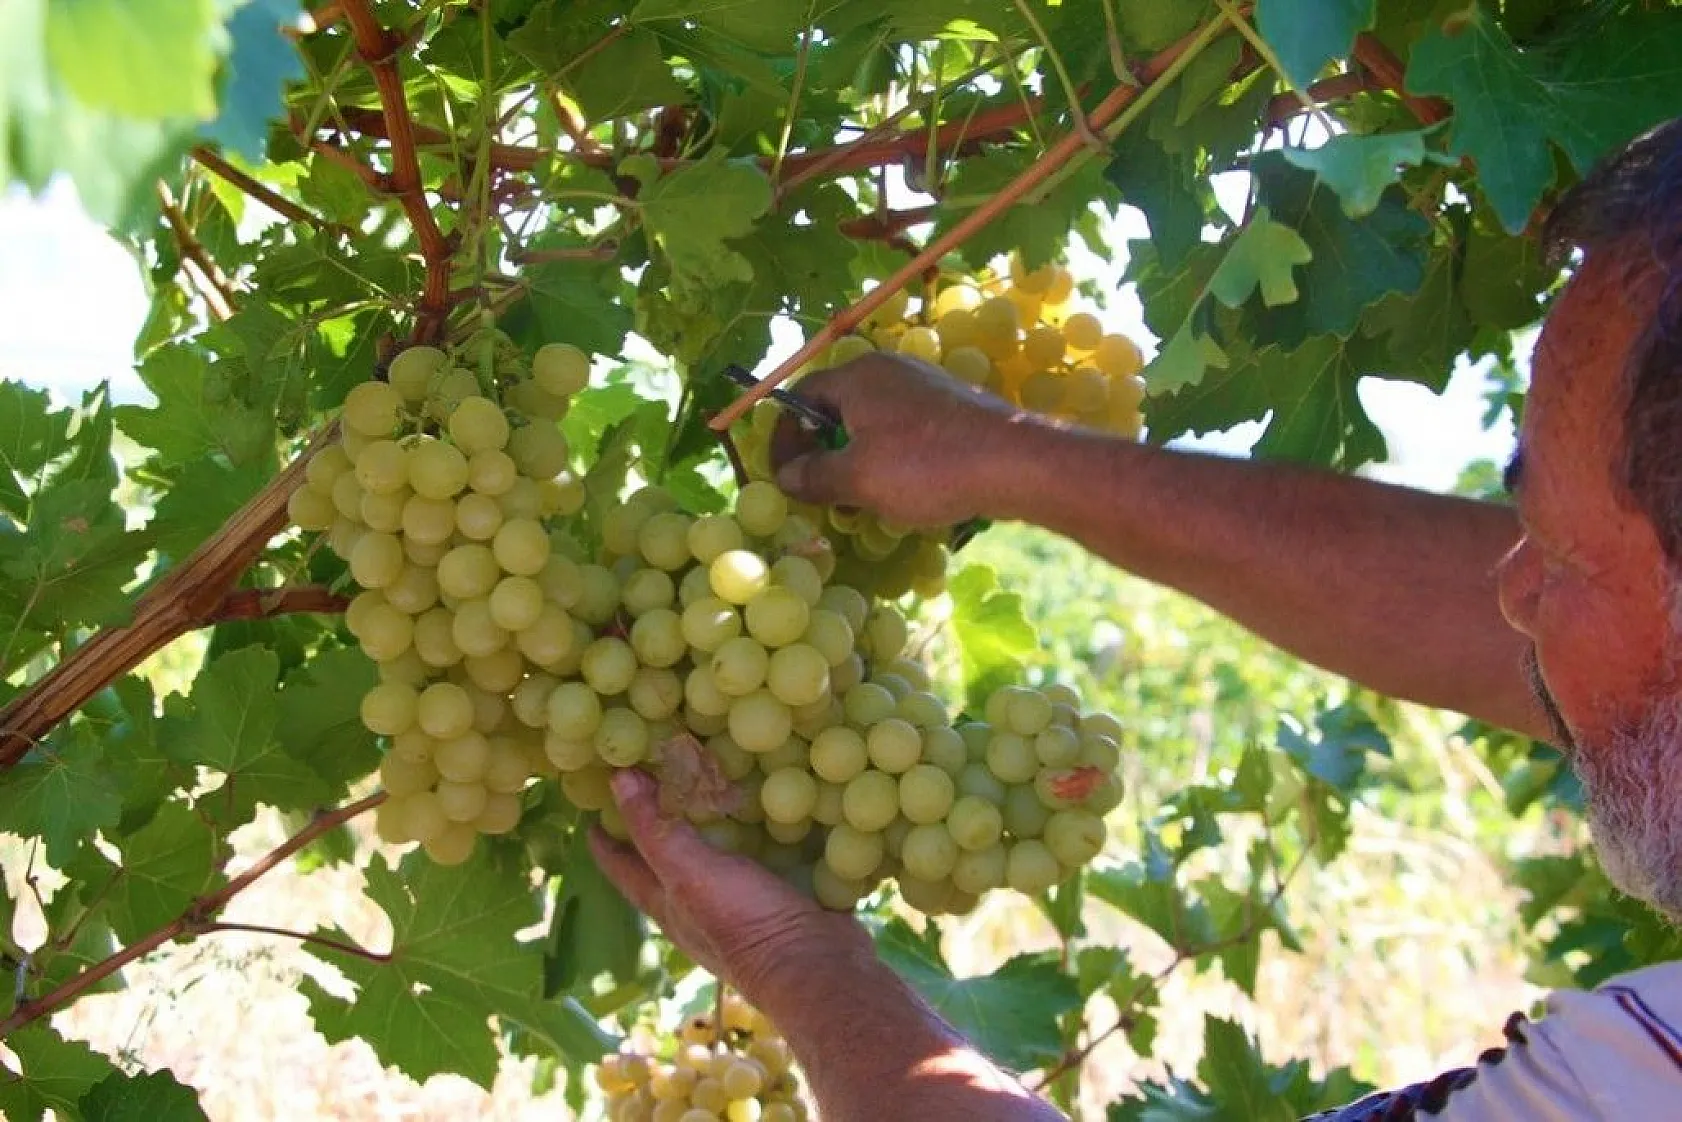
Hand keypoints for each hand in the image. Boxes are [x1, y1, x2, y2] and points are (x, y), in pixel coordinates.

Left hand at [590, 769, 875, 1017]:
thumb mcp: (690, 873)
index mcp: (666, 903)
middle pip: (666, 858)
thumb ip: (656, 829)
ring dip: (716, 820)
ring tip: (718, 774)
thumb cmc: (744, 923)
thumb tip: (617, 779)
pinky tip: (773, 801)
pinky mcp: (779, 896)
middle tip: (660, 771)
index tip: (590, 804)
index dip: (603, 838)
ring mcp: (739, 903)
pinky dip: (763, 828)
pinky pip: (764, 853)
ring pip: (718, 854)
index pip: (620, 867)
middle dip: (660, 820)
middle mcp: (696, 906)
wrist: (818, 966)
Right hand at [771, 354, 1025, 527]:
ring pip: (873, 421)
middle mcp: (890, 370)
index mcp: (859, 376)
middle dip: (823, 452)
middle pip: (838, 407)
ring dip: (857, 460)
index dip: (785, 437)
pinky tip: (905, 491)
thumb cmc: (926, 465)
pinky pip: (905, 429)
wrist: (1014, 462)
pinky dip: (892, 458)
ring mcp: (925, 386)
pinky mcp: (952, 407)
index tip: (785, 476)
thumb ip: (815, 475)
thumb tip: (785, 477)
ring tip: (860, 502)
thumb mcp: (859, 478)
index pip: (801, 396)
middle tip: (821, 494)